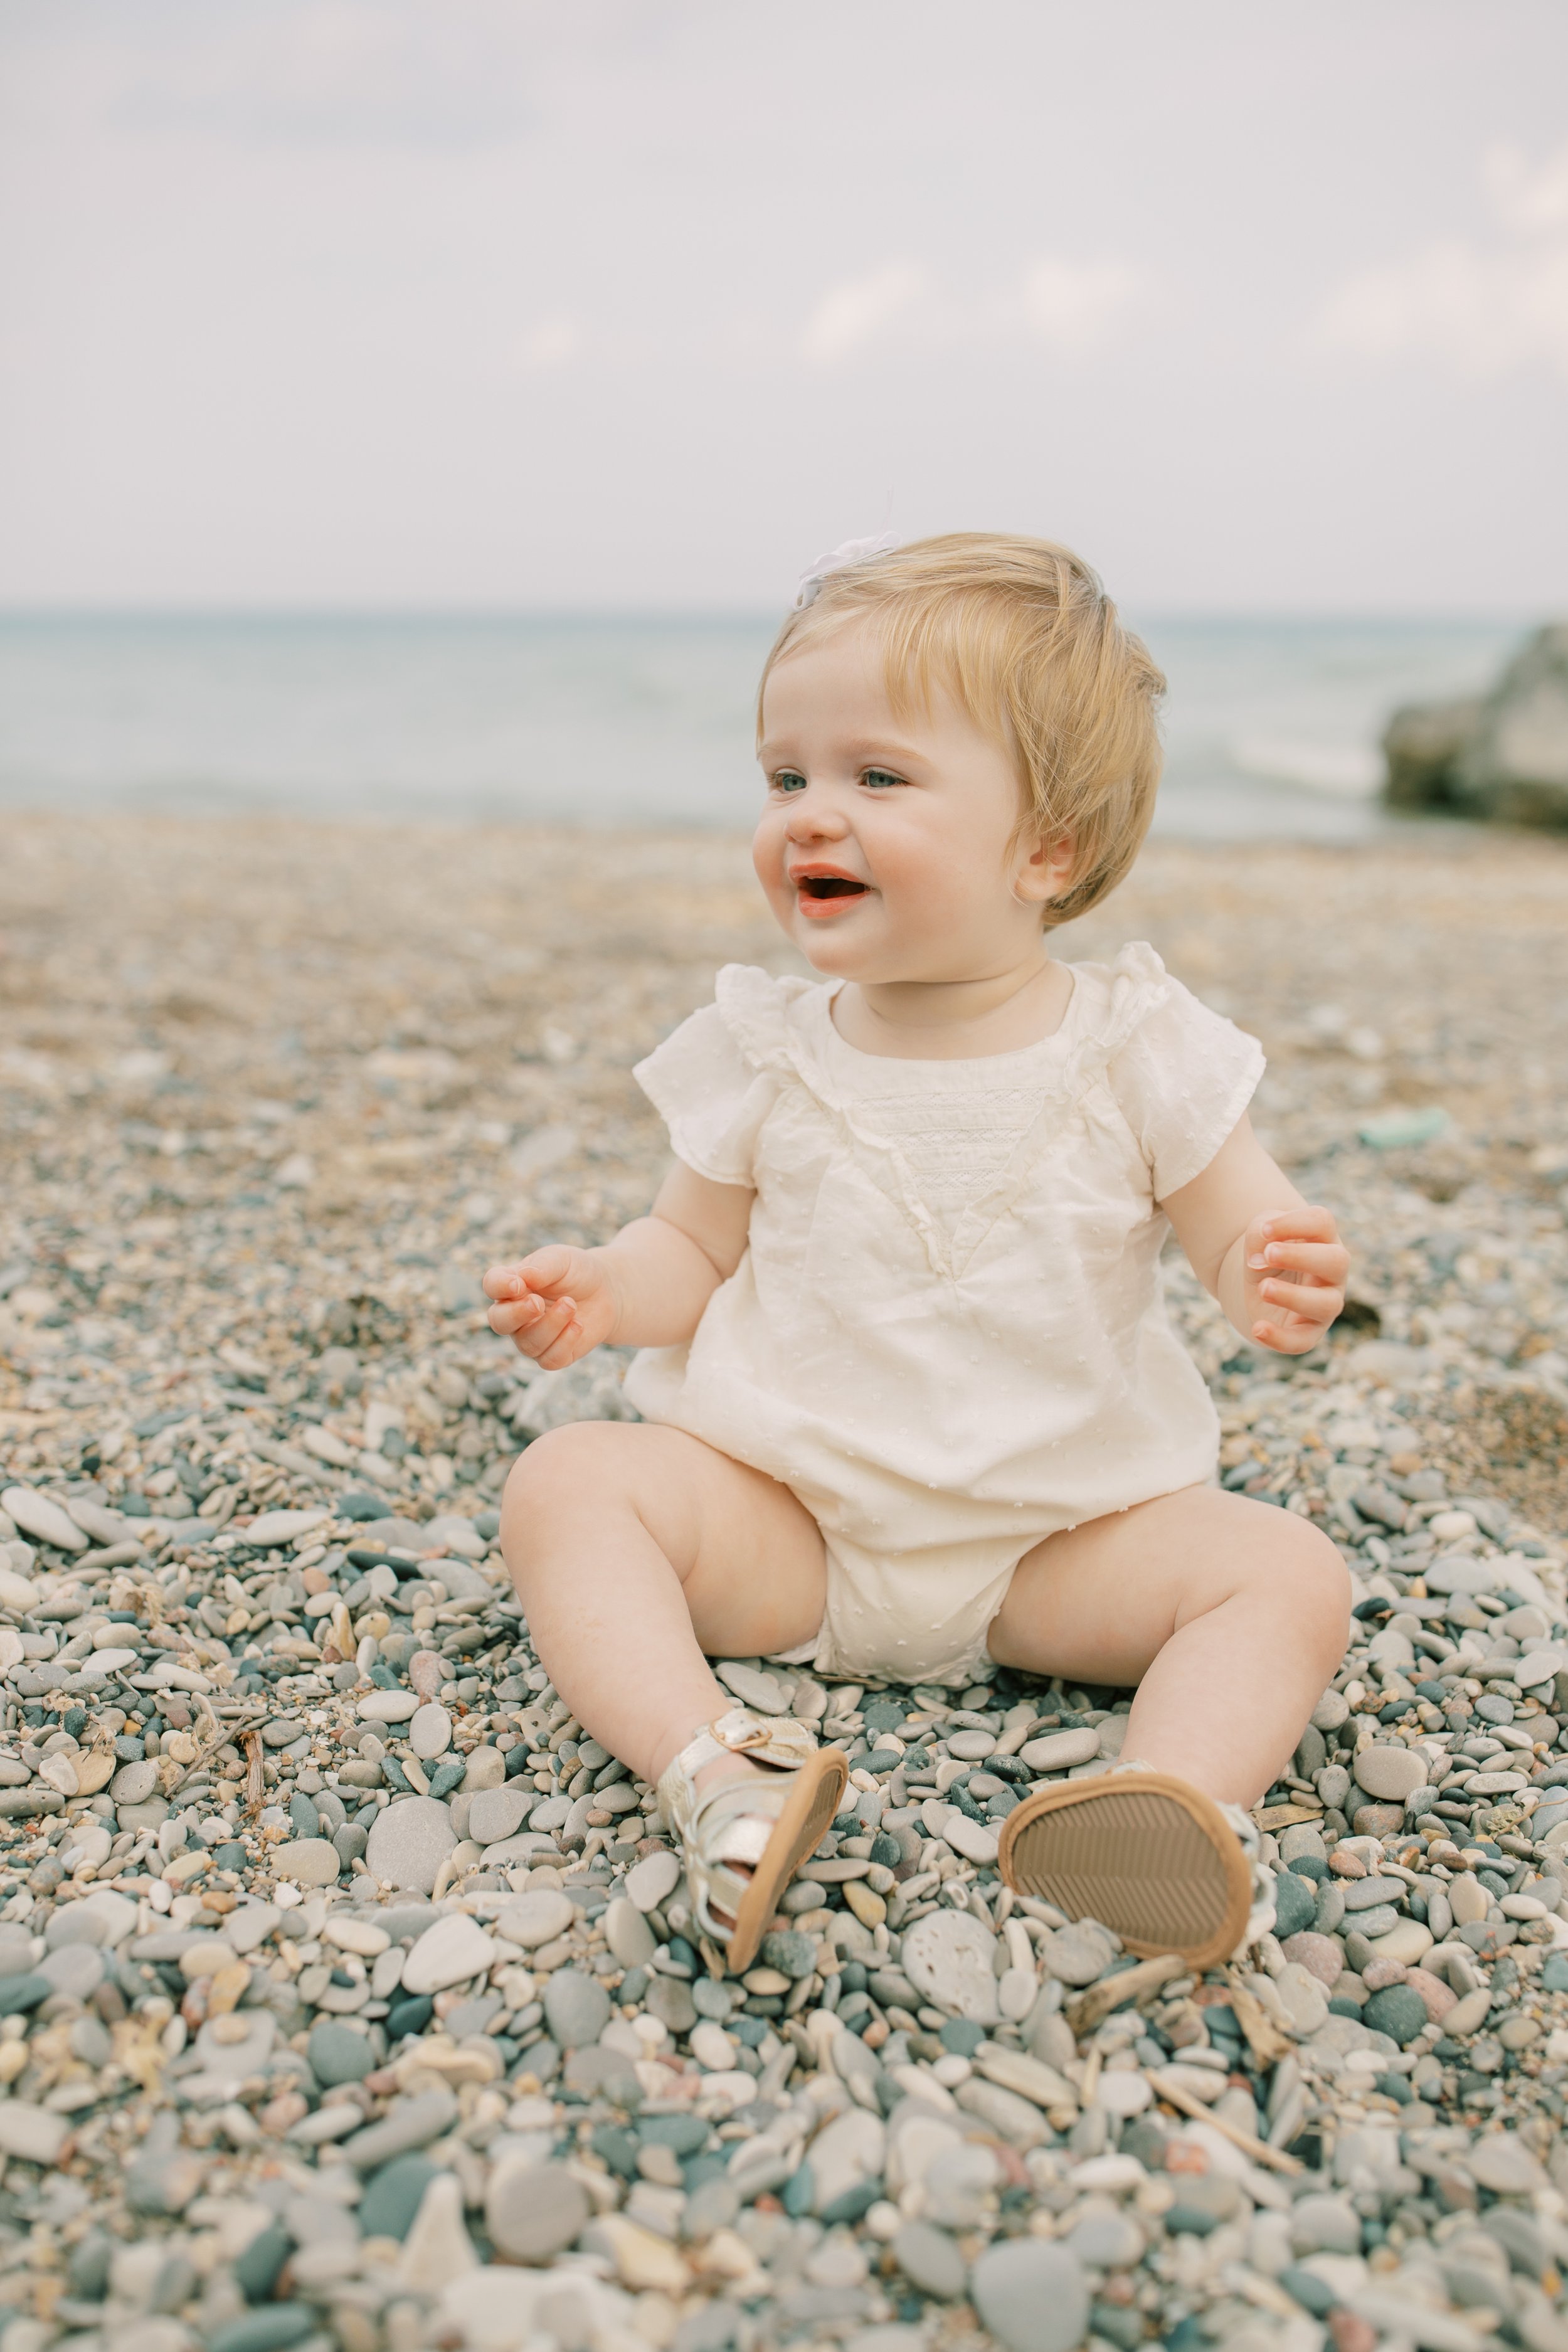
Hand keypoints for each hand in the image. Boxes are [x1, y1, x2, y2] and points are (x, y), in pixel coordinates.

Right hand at [482, 1245, 619, 1369]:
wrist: (606, 1291)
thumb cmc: (576, 1272)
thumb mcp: (562, 1260)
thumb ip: (542, 1266)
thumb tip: (522, 1278)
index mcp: (511, 1285)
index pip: (492, 1285)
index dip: (500, 1287)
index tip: (518, 1284)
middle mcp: (515, 1314)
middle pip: (499, 1322)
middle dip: (517, 1314)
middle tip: (538, 1302)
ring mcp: (531, 1336)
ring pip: (528, 1343)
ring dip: (551, 1325)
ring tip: (571, 1304)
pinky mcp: (553, 1355)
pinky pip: (549, 1359)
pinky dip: (565, 1342)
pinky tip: (578, 1325)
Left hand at [1242, 1206, 1347, 1354]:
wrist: (1262, 1281)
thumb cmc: (1268, 1249)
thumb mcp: (1260, 1234)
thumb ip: (1259, 1235)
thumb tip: (1260, 1260)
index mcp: (1324, 1238)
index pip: (1322, 1223)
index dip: (1294, 1223)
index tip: (1264, 1230)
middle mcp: (1333, 1271)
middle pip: (1336, 1261)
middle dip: (1301, 1256)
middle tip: (1268, 1254)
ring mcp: (1326, 1302)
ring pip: (1326, 1304)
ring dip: (1293, 1296)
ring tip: (1263, 1288)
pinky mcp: (1309, 1331)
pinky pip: (1303, 1341)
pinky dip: (1281, 1338)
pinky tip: (1257, 1329)